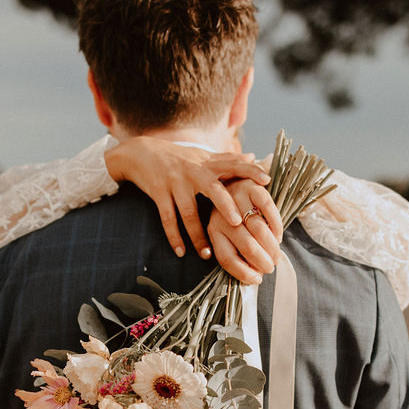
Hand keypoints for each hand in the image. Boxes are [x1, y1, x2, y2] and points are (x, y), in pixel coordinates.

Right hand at [105, 136, 270, 258]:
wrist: (141, 153)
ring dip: (197, 235)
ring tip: (207, 255)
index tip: (266, 181)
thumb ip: (226, 159)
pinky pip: (167, 218)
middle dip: (224, 205)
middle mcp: (193, 172)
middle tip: (236, 223)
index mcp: (207, 163)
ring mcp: (175, 183)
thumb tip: (252, 157)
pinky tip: (180, 252)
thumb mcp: (202, 155)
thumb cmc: (178, 157)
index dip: (250, 171)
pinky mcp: (159, 192)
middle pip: (212, 189)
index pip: (233, 165)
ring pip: (188, 212)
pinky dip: (174, 236)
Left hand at [207, 178, 282, 284]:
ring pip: (258, 228)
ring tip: (277, 256)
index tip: (257, 279)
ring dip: (270, 246)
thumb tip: (254, 277)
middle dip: (261, 260)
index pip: (226, 257)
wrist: (235, 181)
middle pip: (245, 244)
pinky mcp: (252, 187)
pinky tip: (279, 236)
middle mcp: (222, 215)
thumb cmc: (234, 217)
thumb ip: (238, 254)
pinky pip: (268, 209)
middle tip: (271, 268)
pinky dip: (276, 225)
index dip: (243, 272)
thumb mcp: (228, 235)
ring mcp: (237, 200)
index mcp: (213, 231)